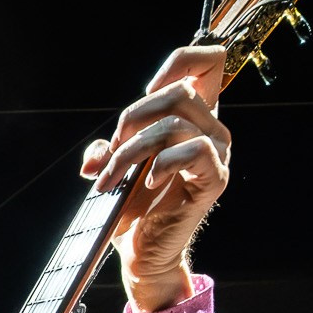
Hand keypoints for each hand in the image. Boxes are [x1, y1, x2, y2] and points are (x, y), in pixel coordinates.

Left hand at [81, 45, 231, 312]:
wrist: (141, 251)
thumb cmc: (132, 206)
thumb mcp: (114, 167)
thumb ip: (108, 148)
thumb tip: (95, 157)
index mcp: (194, 117)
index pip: (207, 64)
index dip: (181, 60)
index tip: (149, 86)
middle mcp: (212, 130)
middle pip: (178, 93)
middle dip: (133, 118)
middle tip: (113, 152)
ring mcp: (217, 154)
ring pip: (174, 125)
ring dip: (132, 150)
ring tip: (112, 177)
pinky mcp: (214, 179)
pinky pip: (194, 150)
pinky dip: (163, 163)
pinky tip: (147, 182)